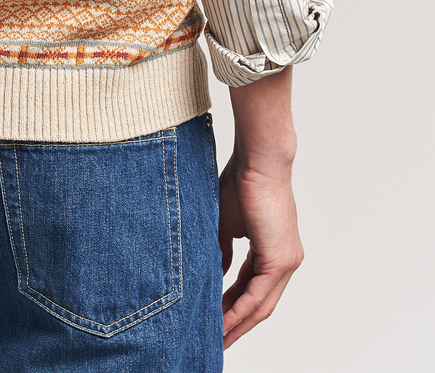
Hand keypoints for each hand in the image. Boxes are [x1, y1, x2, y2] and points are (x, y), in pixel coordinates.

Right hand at [219, 68, 303, 347]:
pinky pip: (258, 296)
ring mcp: (287, 262)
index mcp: (274, 250)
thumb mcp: (226, 222)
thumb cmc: (241, 180)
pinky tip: (223, 324)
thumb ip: (222, 250)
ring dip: (237, 325)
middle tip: (215, 340)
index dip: (233, 306)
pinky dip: (239, 312)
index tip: (213, 320)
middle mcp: (286, 260)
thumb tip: (215, 272)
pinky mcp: (280, 260)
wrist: (257, 160)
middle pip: (260, 304)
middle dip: (236, 325)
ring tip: (216, 339)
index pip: (253, 288)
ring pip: (261, 305)